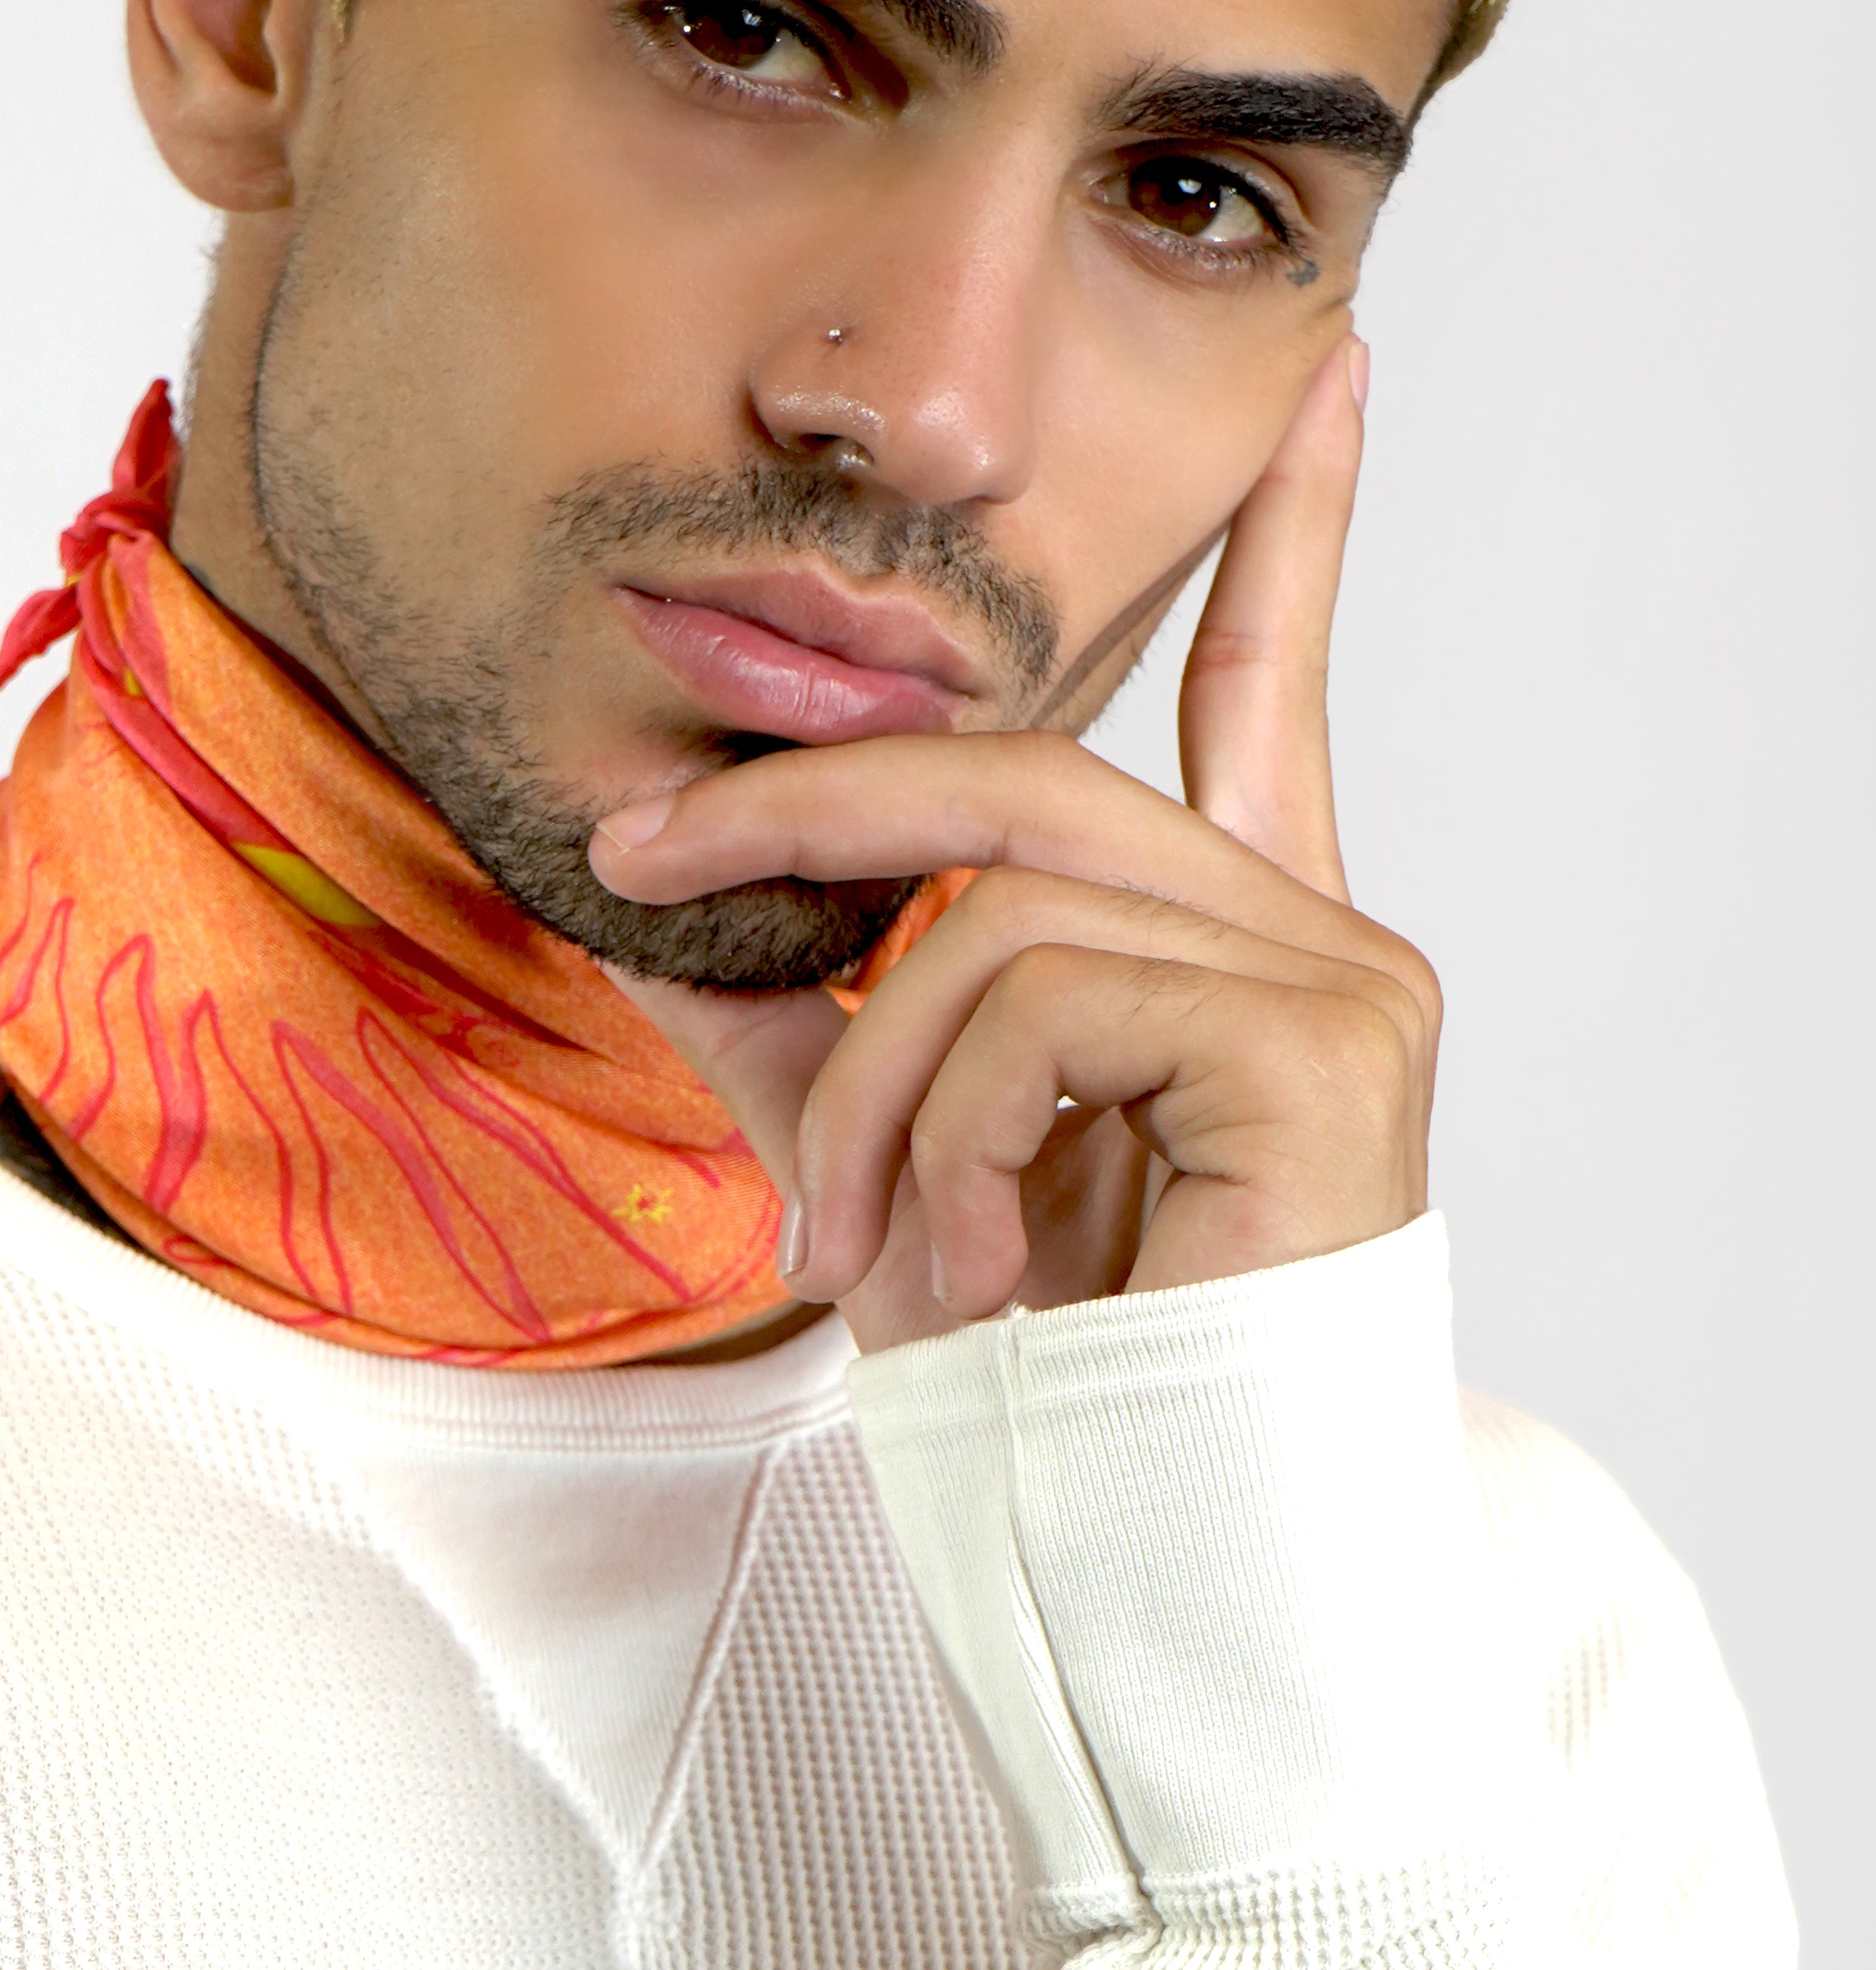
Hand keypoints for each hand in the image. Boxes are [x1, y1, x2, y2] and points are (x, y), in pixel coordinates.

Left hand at [589, 343, 1437, 1354]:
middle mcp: (1312, 940)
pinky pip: (1046, 998)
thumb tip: (648, 902)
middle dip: (800, 809)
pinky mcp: (1327, 1051)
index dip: (1293, 535)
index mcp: (1231, 950)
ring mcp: (1339, 989)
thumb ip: (793, 1026)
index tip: (1324, 383)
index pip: (1265, 695)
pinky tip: (960, 1265)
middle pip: (1026, 779)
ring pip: (1004, 904)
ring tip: (854, 1236)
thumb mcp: (877, 1164)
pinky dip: (945, 1129)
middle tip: (631, 854)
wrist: (1152, 1586)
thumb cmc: (1052, 1397)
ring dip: (865, 1073)